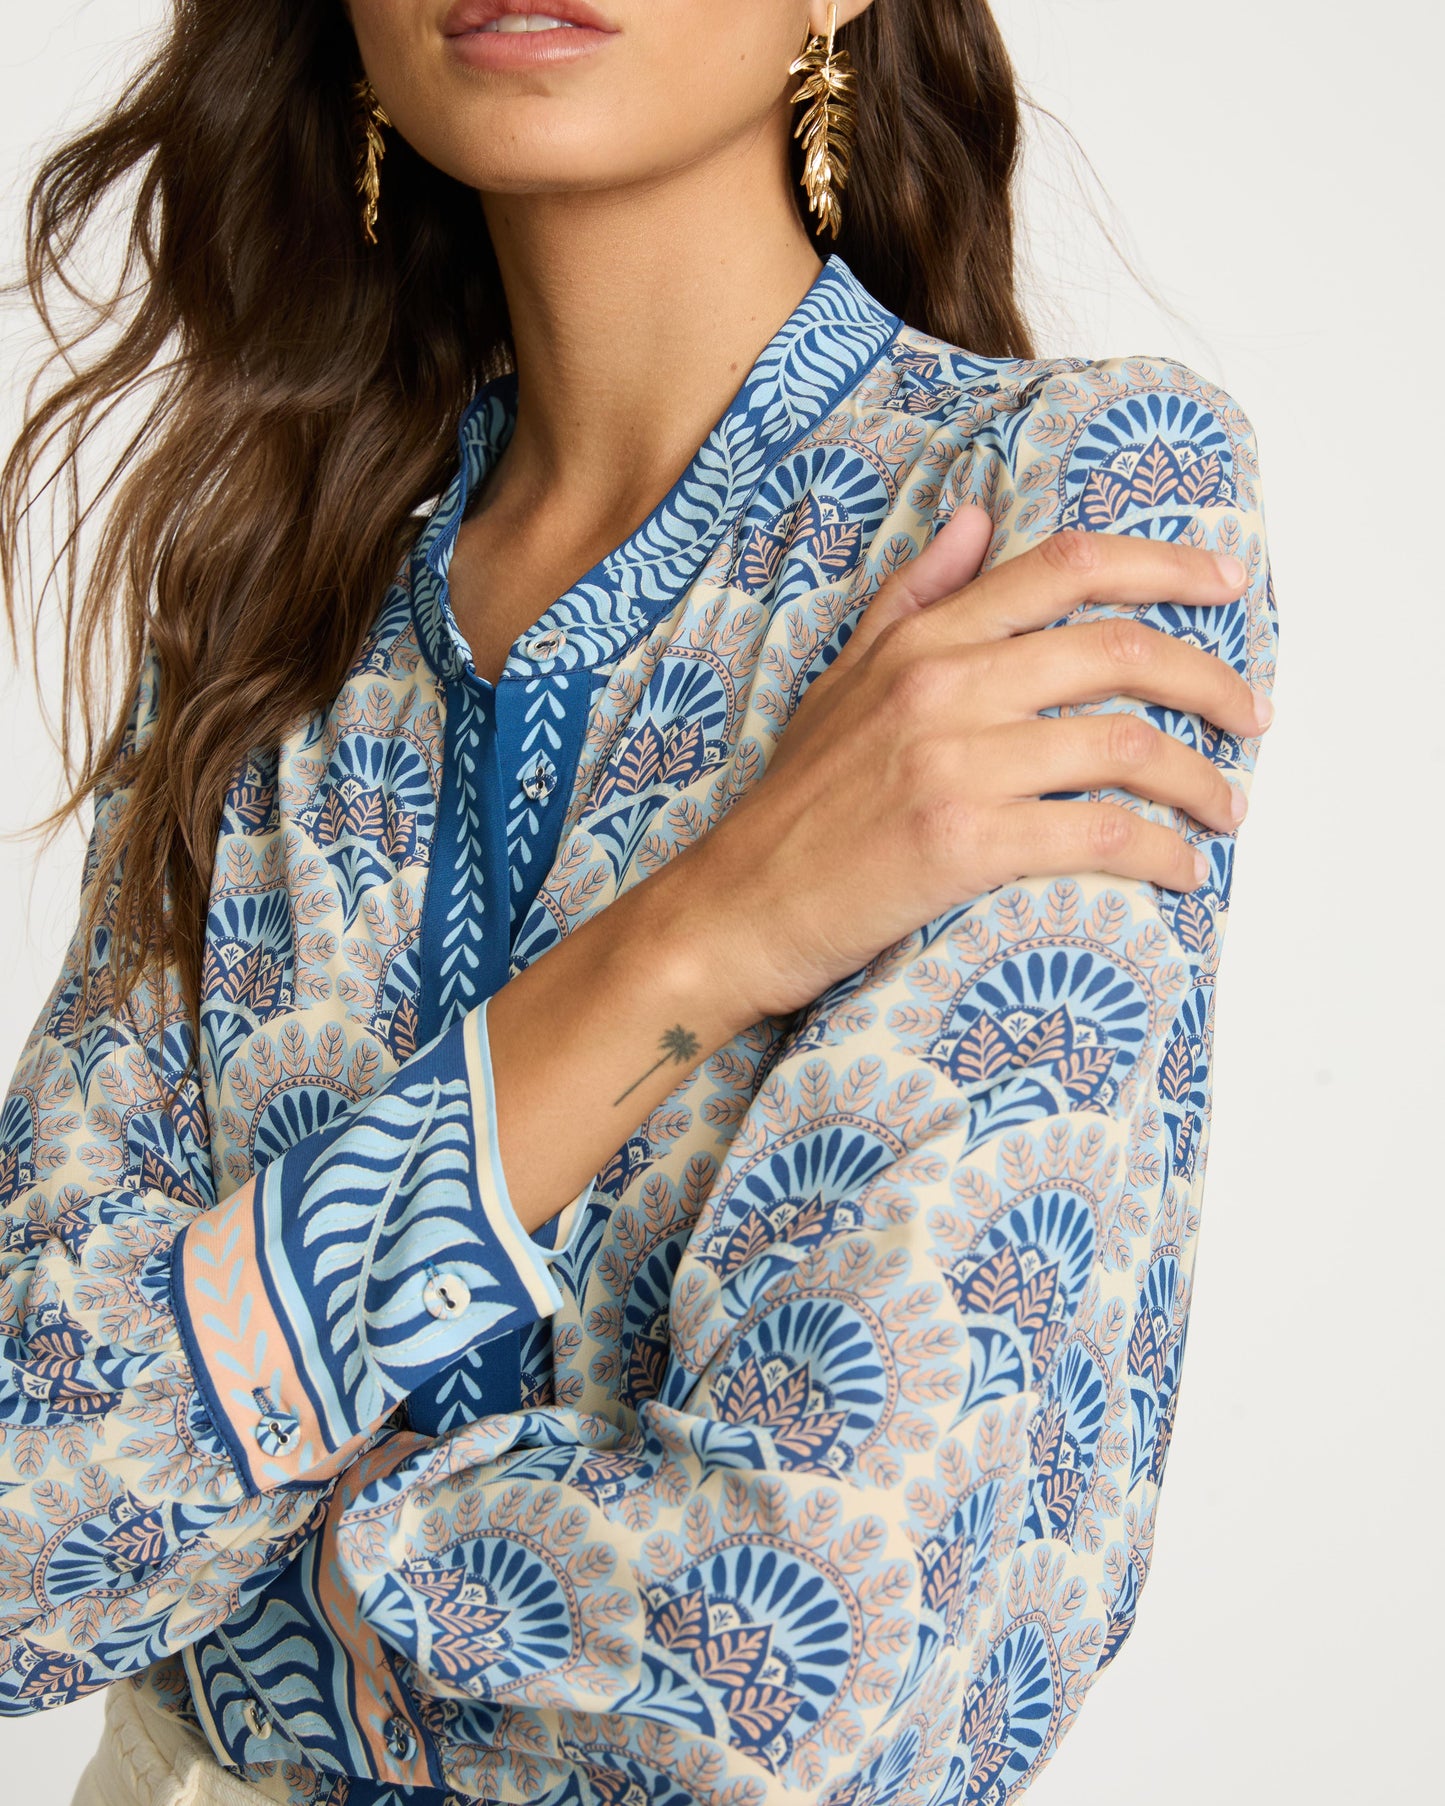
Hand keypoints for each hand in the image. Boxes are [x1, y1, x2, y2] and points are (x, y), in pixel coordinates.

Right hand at [697, 508, 1271, 1020]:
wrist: (736, 906)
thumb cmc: (796, 804)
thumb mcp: (844, 679)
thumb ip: (917, 597)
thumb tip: (979, 518)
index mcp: (923, 641)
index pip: (1063, 568)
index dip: (1161, 567)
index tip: (1224, 584)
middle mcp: (943, 686)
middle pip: (1117, 652)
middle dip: (1209, 682)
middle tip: (1251, 717)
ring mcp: (953, 763)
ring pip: (1123, 746)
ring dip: (1199, 780)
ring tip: (1225, 809)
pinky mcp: (962, 843)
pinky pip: (1097, 833)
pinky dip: (1158, 852)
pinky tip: (1180, 869)